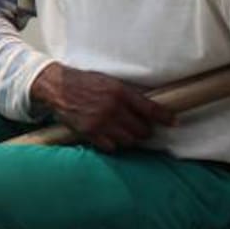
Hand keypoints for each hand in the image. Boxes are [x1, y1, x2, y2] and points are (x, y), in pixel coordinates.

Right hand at [30, 62, 175, 151]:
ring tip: (124, 132)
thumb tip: (148, 108)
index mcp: (120, 92)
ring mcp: (101, 121)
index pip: (151, 109)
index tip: (173, 122)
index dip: (165, 117)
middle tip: (142, 128)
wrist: (56, 86)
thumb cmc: (82, 82)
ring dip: (129, 138)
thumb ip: (127, 94)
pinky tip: (110, 137)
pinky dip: (113, 144)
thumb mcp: (108, 81)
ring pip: (128, 140)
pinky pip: (111, 147)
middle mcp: (113, 108)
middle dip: (144, 130)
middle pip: (142, 130)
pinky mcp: (89, 132)